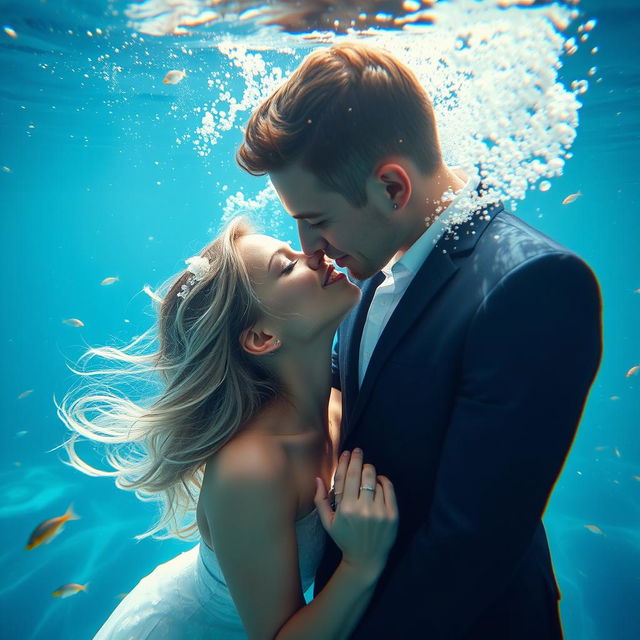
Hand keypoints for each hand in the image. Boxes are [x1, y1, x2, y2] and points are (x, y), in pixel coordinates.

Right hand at [315, 449, 397, 575]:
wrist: (366, 559)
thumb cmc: (345, 538)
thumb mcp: (328, 522)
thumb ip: (320, 500)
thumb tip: (317, 478)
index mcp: (345, 509)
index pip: (345, 477)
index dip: (346, 461)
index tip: (348, 452)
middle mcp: (362, 509)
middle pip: (362, 474)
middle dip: (359, 460)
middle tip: (358, 452)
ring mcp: (378, 511)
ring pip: (375, 480)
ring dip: (370, 473)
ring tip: (366, 475)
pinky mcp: (391, 514)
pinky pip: (388, 488)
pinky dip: (383, 480)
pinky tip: (378, 481)